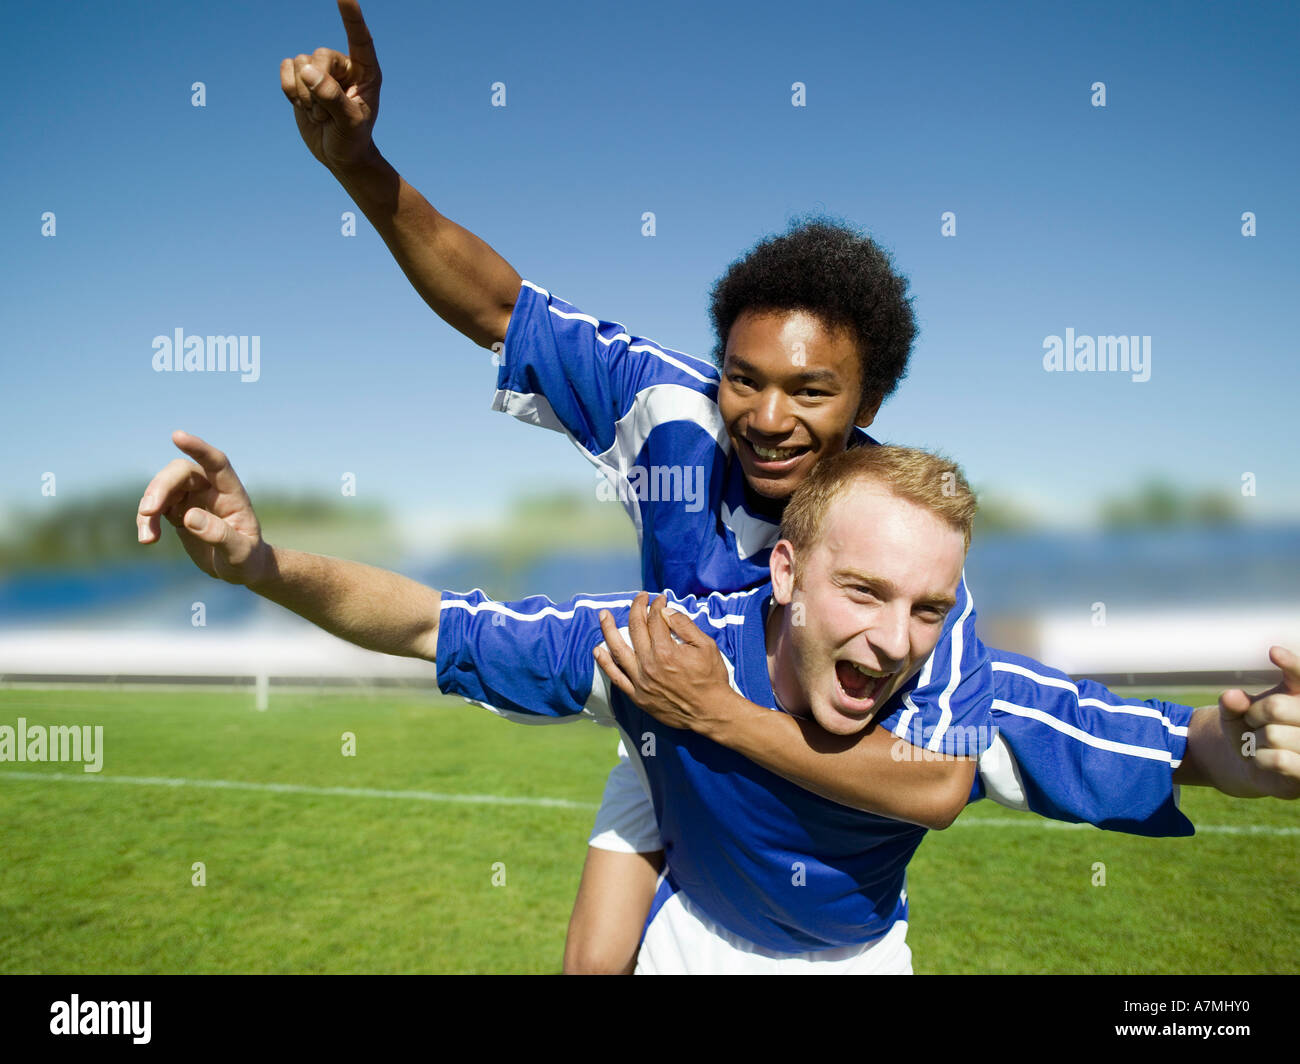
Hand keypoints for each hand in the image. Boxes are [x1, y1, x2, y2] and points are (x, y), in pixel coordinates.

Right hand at [137, 431, 270, 586]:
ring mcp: (192, 497)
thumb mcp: (240, 553)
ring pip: (162, 488)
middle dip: (160, 487)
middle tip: (149, 511)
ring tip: (147, 539)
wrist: (240, 569)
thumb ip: (220, 536)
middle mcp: (210, 489)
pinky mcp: (178, 510)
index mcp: (232, 493)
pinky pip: (155, 506)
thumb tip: (190, 517)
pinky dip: (146, 519)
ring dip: (148, 509)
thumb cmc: (247, 560)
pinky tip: (148, 539)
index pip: (217, 463)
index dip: (198, 448)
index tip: (177, 436)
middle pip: (180, 473)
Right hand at [280, 0, 381, 170]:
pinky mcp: (300, 77)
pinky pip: (285, 68)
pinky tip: (303, 106)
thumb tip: (308, 71)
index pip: (359, 38)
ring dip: (304, 95)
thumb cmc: (353, 140)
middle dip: (317, 89)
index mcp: (365, 71)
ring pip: (299, 63)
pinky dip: (289, 90)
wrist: (339, 155)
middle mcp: (343, 65)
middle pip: (318, 56)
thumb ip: (332, 98)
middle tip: (327, 115)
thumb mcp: (349, 123)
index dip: (351, 16)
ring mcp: (321, 69)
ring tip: (319, 114)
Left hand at [593, 592, 735, 732]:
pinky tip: (598, 650)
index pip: (655, 619)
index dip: (656, 605)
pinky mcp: (637, 696)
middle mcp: (649, 664)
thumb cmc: (711, 678)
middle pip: (636, 629)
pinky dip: (605, 663)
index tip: (660, 599)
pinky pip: (616, 677)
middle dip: (636, 608)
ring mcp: (640, 681)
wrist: (710, 712)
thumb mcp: (706, 646)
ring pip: (618, 650)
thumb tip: (665, 611)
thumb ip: (684, 625)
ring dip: (609, 630)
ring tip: (603, 615)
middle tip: (639, 597)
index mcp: (666, 651)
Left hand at [1215, 645, 1299, 798]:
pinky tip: (1263, 758)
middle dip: (1253, 715)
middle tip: (1253, 722)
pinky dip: (1260, 758)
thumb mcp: (1235, 712)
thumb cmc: (1250, 729)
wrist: (1255, 763)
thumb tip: (1231, 697)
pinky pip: (1279, 759)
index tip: (1273, 651)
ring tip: (1262, 742)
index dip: (1291, 663)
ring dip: (1256, 740)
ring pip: (1275, 735)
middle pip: (1275, 707)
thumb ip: (1232, 702)